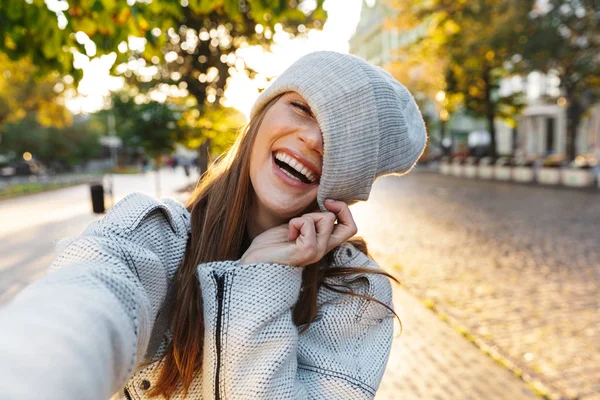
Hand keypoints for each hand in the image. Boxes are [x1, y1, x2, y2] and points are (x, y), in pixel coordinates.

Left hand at [240, 200, 357, 266]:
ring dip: (306, 216)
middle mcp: (323, 249)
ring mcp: (316, 252)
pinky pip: (308, 224)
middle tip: (318, 208)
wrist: (255, 261)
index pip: (351, 228)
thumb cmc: (272, 245)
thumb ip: (311, 219)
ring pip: (326, 218)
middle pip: (349, 226)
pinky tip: (288, 234)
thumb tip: (321, 202)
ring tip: (293, 228)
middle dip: (335, 209)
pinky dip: (296, 222)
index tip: (327, 202)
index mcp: (323, 244)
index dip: (344, 211)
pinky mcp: (306, 251)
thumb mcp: (297, 226)